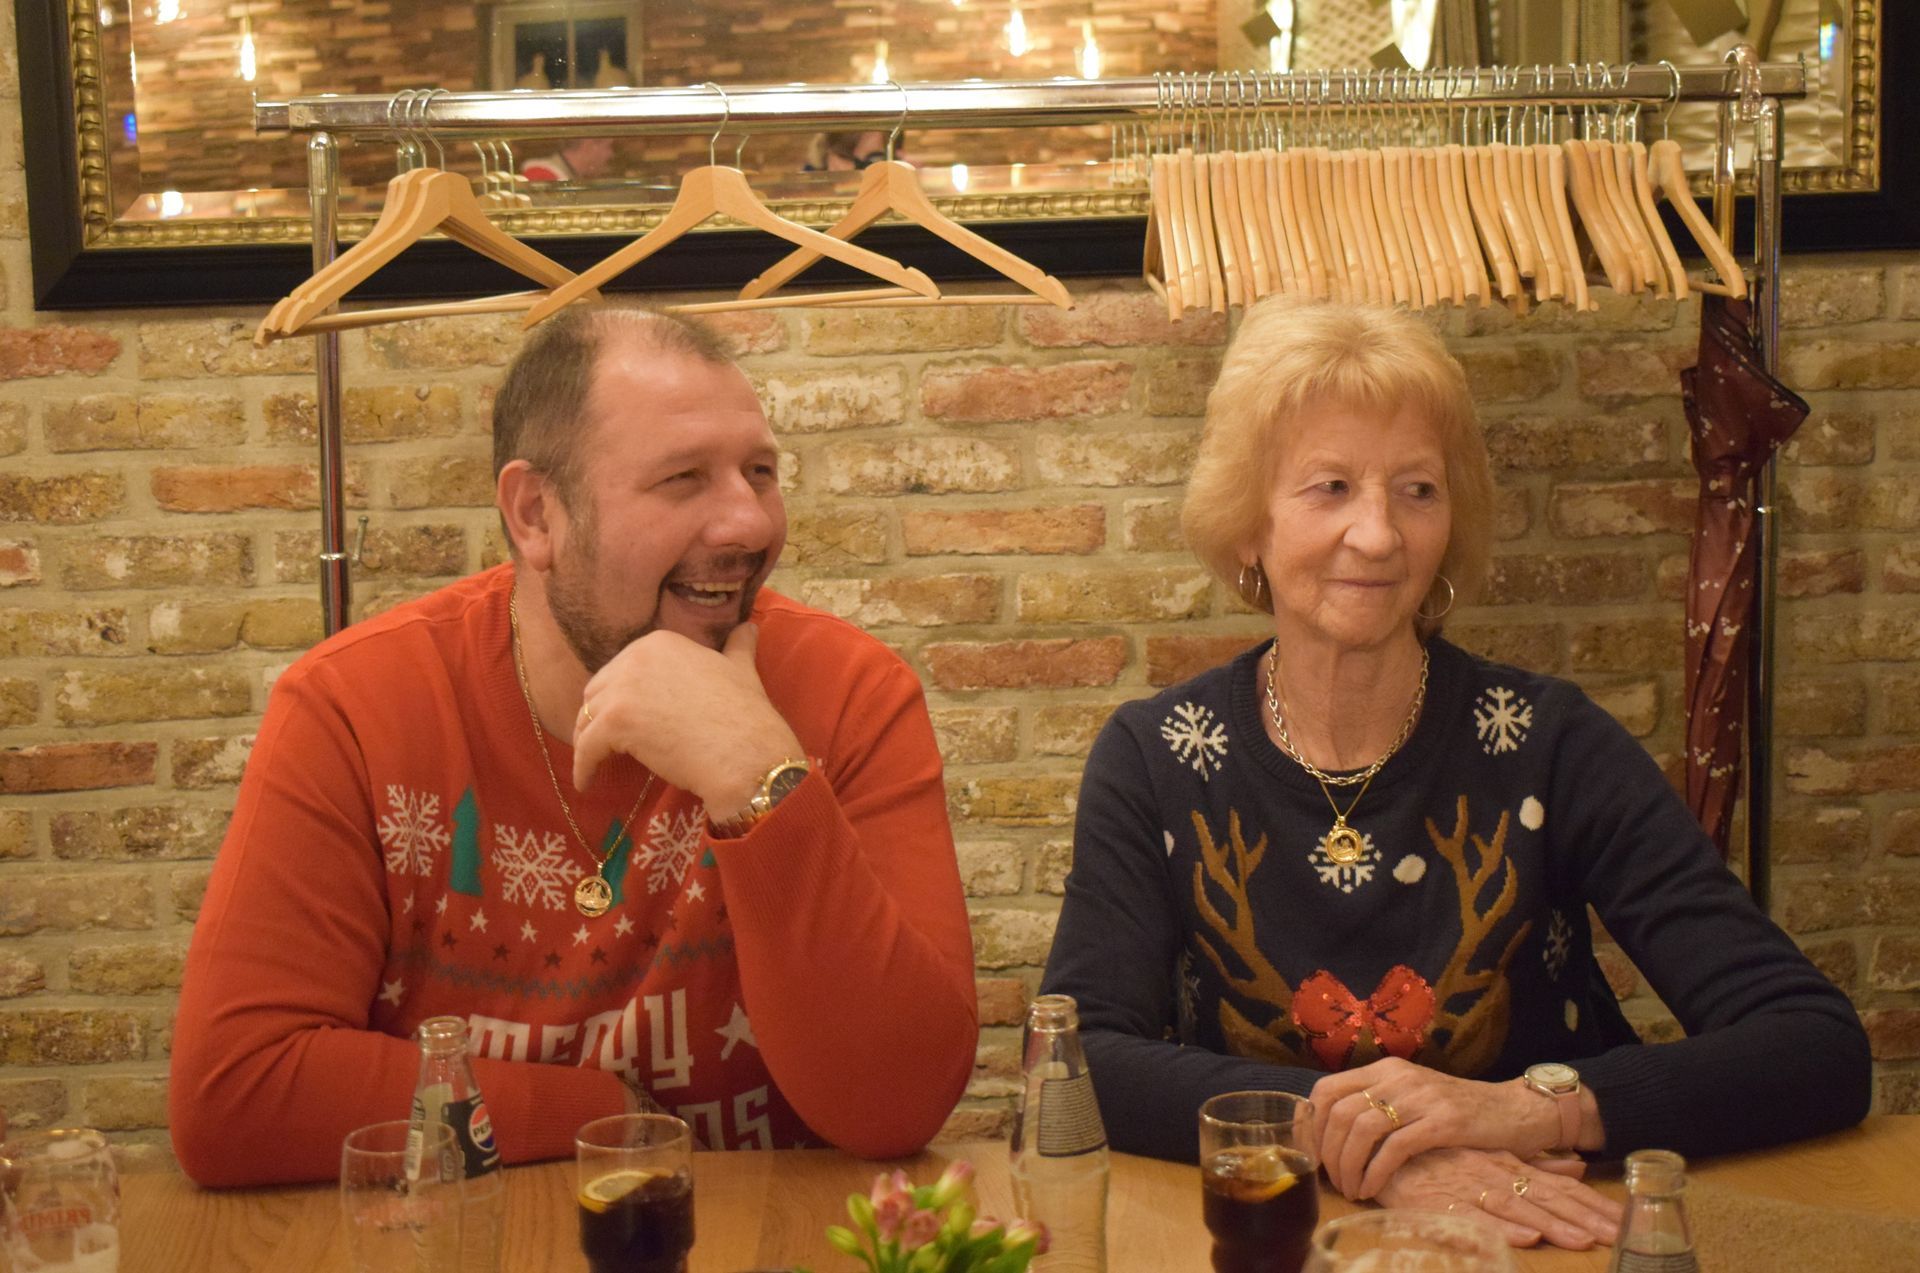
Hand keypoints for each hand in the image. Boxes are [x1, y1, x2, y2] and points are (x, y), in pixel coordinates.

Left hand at [572, 622, 802, 813]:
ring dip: (588, 741)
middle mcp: (636, 657)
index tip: (627, 718)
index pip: (621, 669)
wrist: (745, 753)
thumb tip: (750, 627)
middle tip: (607, 743)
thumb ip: (737, 647)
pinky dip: (583, 767)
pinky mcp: (616, 723)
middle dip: (599, 716)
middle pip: (598, 690)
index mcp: (661, 643)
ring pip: (587, 718)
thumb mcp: (741, 670)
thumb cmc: (746, 715)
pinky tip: (587, 783)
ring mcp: (623, 689)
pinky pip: (586, 748)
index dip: (621, 696)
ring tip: (594, 763)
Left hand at [1310, 1058, 1555, 1198]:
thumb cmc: (1459, 1112)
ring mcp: (1421, 1097)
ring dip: (1349, 1166)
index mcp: (1385, 1069)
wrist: (1515, 1111)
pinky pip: (1395, 1148)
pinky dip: (1376, 1172)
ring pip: (1362, 1129)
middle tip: (1333, 1181)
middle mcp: (1399, 1077)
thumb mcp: (1412, 1097)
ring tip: (1351, 1190)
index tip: (1314, 1155)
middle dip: (1328, 1152)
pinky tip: (1372, 1189)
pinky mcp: (1443, 1122)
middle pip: (1339, 1111)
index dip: (1313, 1125)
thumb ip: (1378, 1105)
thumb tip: (1332, 1134)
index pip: (1327, 1089)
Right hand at [1372, 1146, 1621, 1250]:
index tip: (1625, 1223)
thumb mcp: (1488, 1156)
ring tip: (1583, 1241)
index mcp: (1506, 1164)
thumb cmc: (1435, 1156)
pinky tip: (1524, 1237)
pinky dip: (1500, 1226)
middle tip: (1621, 1237)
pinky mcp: (1436, 1200)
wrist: (1376, 1142)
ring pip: (1516, 1207)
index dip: (1591, 1205)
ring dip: (1551, 1224)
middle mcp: (1492, 1173)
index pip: (1558, 1186)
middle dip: (1585, 1218)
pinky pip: (1473, 1216)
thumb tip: (1577, 1165)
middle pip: (1546, 1198)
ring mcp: (1465, 1185)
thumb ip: (1532, 1162)